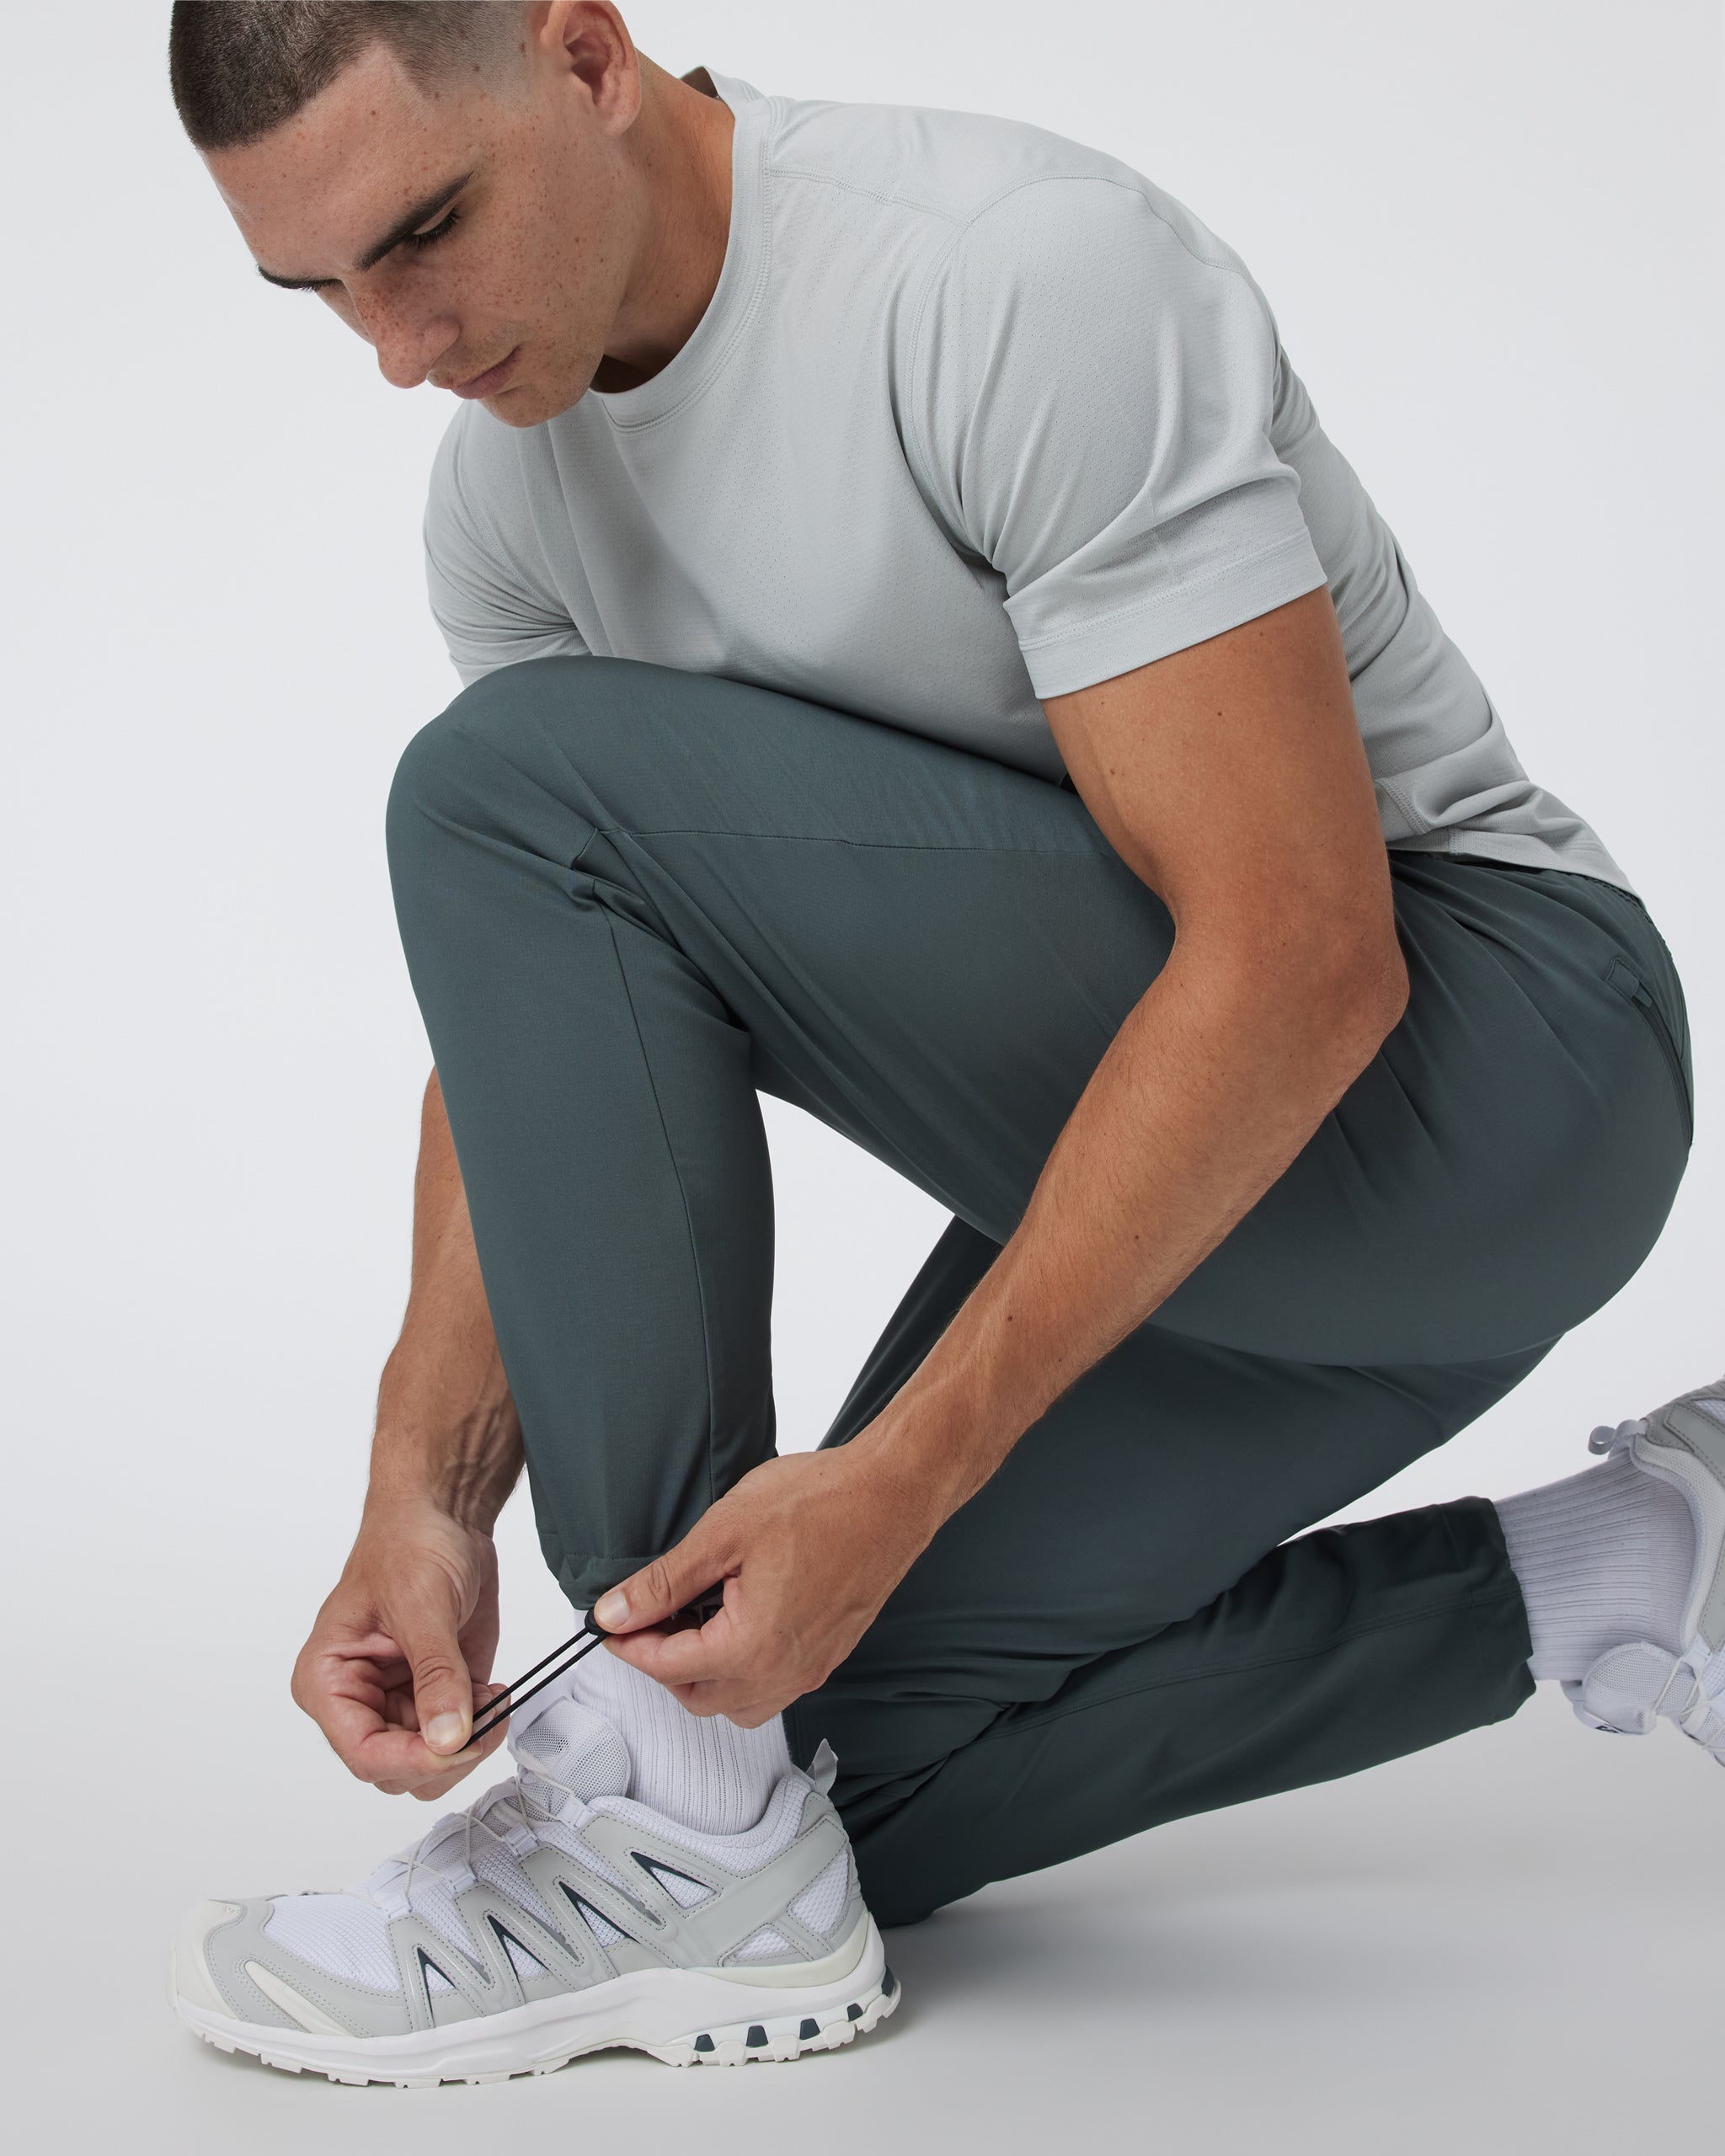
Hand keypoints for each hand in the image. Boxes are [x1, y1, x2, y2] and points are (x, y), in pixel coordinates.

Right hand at [292, 1494, 511, 1800]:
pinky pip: (459, 1739)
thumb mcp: (422, 1608)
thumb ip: (437, 1677)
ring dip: (469, 1743)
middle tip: (485, 1718)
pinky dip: (484, 1727)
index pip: (363, 1754)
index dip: (413, 1760)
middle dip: (446, 1754)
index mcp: (328, 1681)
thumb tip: (449, 1738)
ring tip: (491, 1698)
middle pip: (398, 1770)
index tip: (457, 1746)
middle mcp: (359, 1701)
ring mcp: (399, 1701)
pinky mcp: (437, 1694)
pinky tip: (494, 1693)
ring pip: (432, 1764)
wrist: (444, 1513)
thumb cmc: (408, 1543)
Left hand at [593, 1441, 945, 1724]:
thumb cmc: (822, 1502)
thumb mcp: (723, 1533)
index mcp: (752, 1646)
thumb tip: (617, 1611)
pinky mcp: (828, 1655)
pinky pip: (771, 1687)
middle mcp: (784, 1672)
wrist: (893, 1493)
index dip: (629, 1643)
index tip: (611, 1621)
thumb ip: (664, 1582)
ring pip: (736, 1704)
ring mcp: (811, 1669)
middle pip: (697, 1698)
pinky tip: (735, 1621)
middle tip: (647, 1617)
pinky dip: (741, 1670)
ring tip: (692, 1619)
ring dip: (703, 1675)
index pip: (666, 1667)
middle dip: (663, 1664)